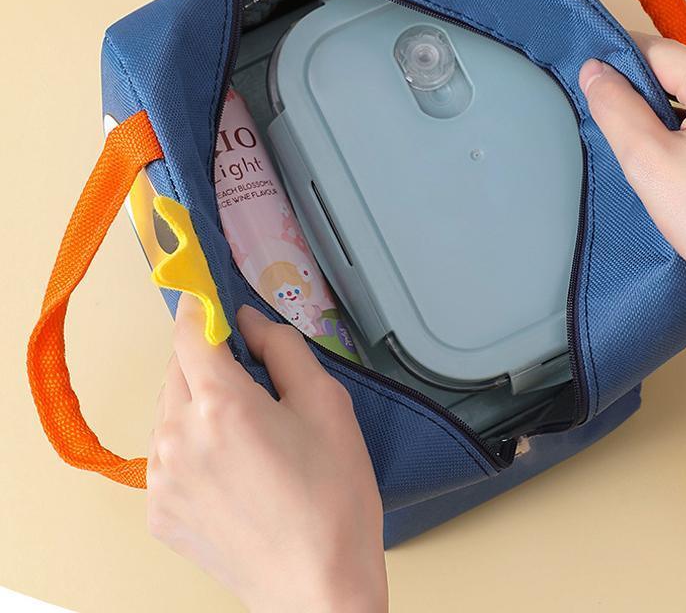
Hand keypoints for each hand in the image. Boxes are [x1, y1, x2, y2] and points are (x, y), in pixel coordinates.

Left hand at [147, 296, 387, 612]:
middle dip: (209, 359)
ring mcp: (161, 479)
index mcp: (221, 405)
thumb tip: (250, 322)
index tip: (211, 296)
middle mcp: (177, 438)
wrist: (319, 587)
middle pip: (178, 367)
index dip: (202, 306)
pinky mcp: (159, 510)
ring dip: (198, 402)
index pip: (190, 329)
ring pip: (169, 409)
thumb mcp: (327, 403)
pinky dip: (191, 443)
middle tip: (255, 379)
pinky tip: (232, 466)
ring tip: (248, 432)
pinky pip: (166, 452)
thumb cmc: (332, 499)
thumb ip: (283, 348)